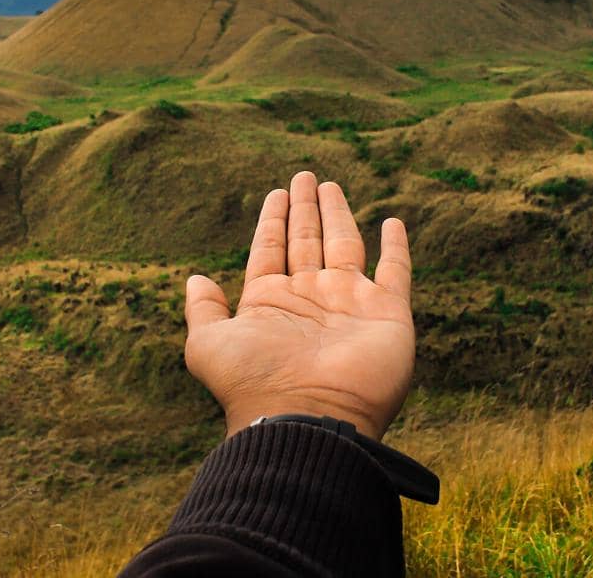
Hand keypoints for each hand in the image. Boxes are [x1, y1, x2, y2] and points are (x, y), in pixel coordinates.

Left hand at [183, 171, 414, 440]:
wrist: (309, 417)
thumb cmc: (255, 383)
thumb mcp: (209, 346)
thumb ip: (203, 311)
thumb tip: (195, 279)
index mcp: (271, 301)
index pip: (271, 248)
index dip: (273, 220)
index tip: (276, 192)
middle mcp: (311, 298)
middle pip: (307, 240)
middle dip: (305, 208)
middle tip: (304, 176)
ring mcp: (350, 303)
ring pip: (345, 245)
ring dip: (338, 215)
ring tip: (331, 185)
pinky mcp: (387, 312)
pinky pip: (395, 270)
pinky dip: (397, 246)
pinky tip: (394, 222)